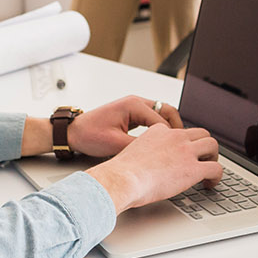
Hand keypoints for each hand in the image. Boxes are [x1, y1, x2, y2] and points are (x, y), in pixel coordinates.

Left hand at [68, 95, 183, 158]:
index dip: (172, 137)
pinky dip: (161, 129)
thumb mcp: (115, 144)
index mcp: (133, 105)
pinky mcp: (132, 115)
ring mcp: (134, 107)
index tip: (179, 151)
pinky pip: (153, 119)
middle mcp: (136, 102)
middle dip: (177, 128)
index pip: (163, 120)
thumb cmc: (89, 134)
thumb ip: (139, 147)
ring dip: (170, 128)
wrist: (73, 132)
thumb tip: (158, 155)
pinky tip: (163, 143)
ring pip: (162, 114)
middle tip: (184, 145)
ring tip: (176, 145)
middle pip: (168, 111)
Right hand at [86, 123, 221, 212]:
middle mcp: (175, 137)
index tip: (183, 154)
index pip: (179, 132)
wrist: (123, 179)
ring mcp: (186, 151)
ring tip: (210, 170)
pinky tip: (211, 184)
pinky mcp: (193, 169)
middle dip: (204, 146)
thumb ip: (143, 154)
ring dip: (214, 157)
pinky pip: (215, 168)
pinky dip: (217, 177)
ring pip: (212, 145)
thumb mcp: (131, 153)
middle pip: (201, 133)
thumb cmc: (121, 172)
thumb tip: (143, 166)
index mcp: (159, 132)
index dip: (184, 143)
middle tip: (203, 159)